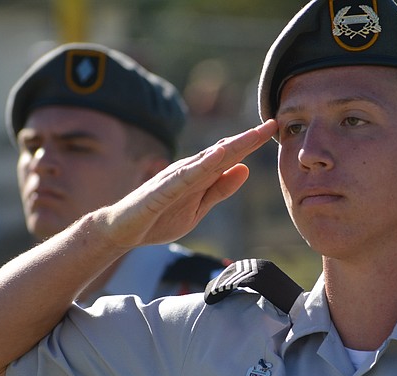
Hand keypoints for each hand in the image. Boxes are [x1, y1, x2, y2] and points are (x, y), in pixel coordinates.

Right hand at [102, 120, 277, 250]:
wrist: (122, 230)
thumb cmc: (158, 218)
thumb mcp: (198, 208)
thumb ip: (220, 190)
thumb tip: (245, 169)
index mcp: (200, 175)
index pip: (231, 156)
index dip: (252, 143)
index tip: (275, 128)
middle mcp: (189, 170)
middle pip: (223, 151)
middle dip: (248, 138)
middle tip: (273, 123)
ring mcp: (175, 178)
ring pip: (207, 159)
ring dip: (230, 146)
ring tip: (253, 134)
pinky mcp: (162, 190)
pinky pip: (185, 177)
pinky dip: (202, 165)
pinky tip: (218, 156)